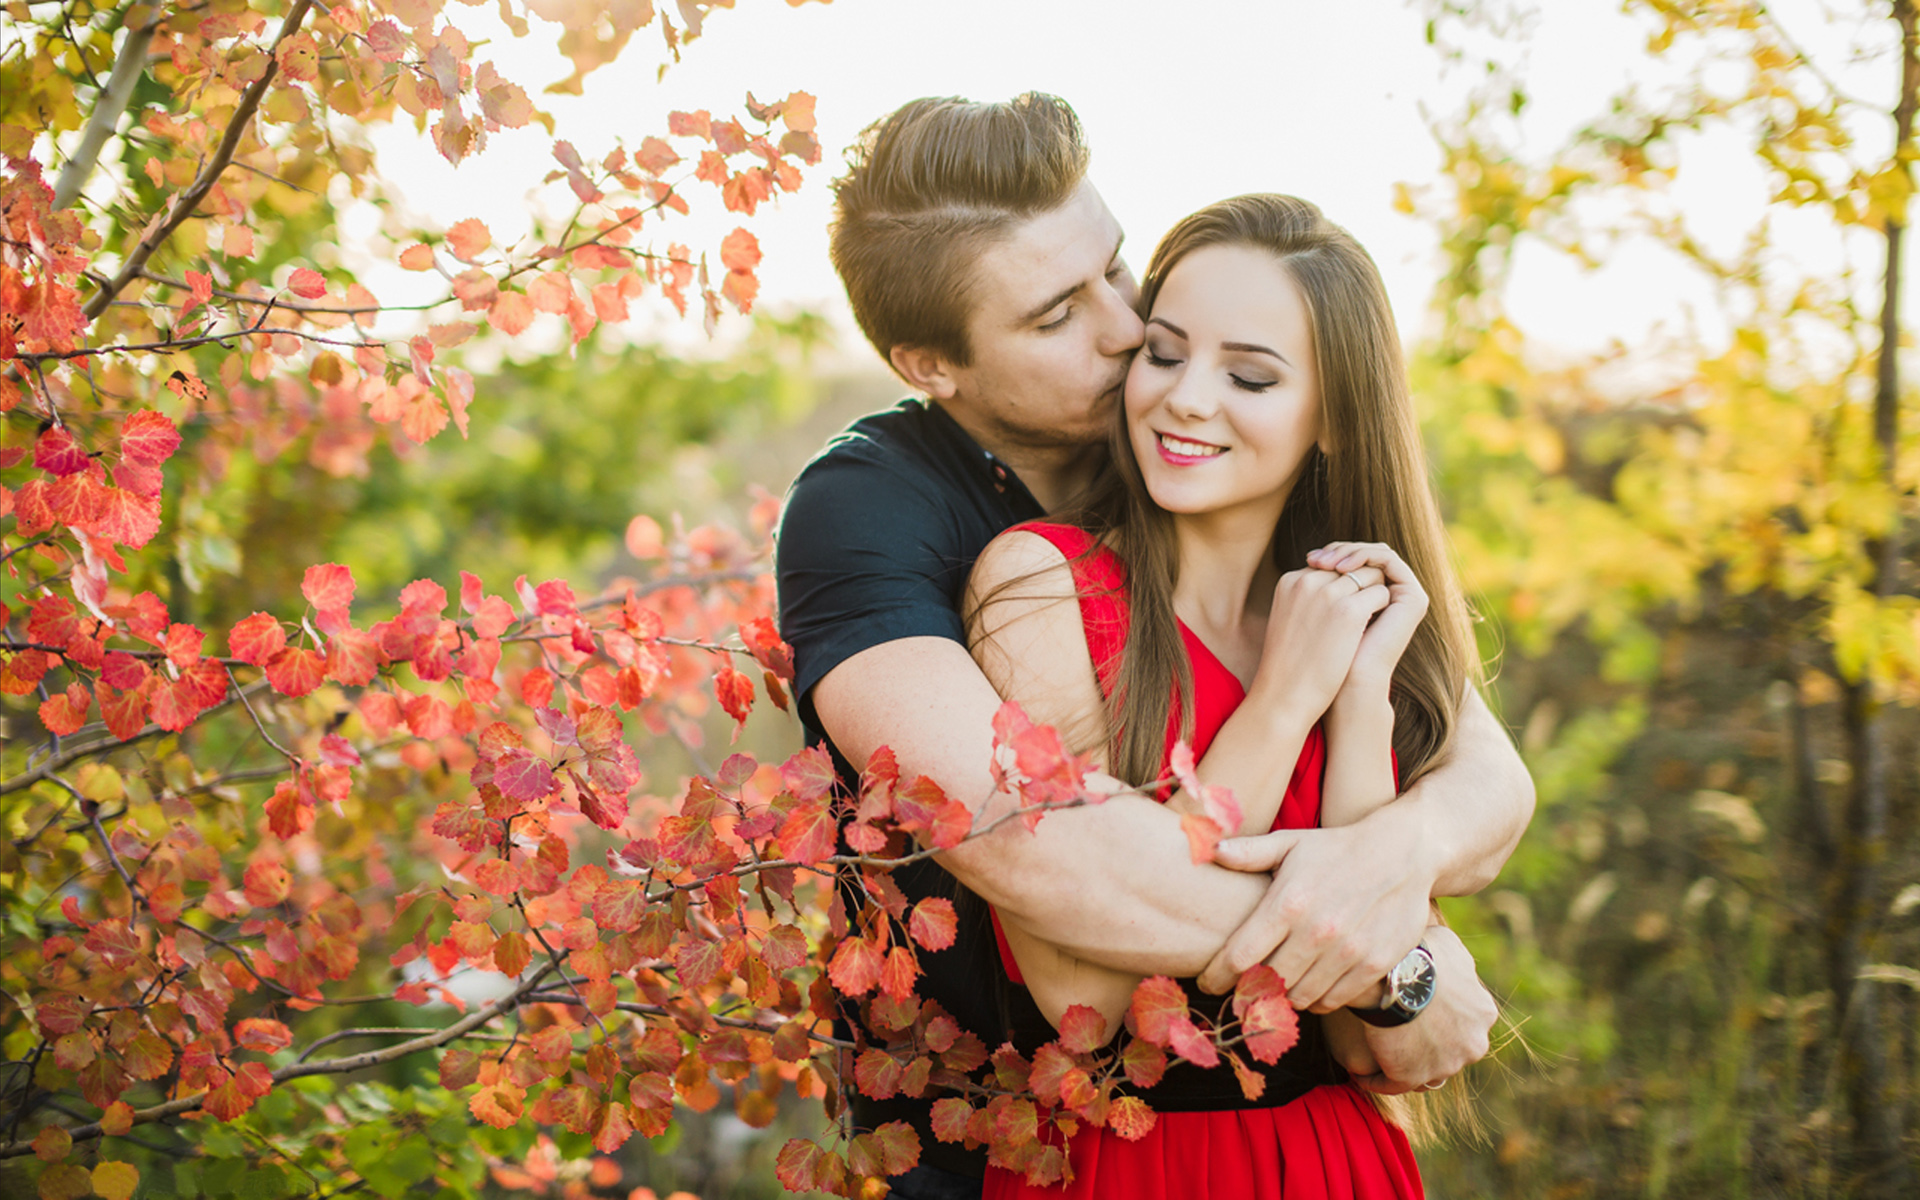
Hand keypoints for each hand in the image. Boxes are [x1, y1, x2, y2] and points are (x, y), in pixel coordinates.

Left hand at [1195, 809, 1432, 1008]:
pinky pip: (1333, 1001)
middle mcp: (1316, 932)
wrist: (1404, 854)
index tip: (1208, 982)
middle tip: (1242, 987)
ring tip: (1276, 986)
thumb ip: (1248, 852)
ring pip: (1299, 998)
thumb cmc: (1337, 848)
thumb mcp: (1291, 843)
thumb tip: (1209, 850)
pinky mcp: (1374, 966)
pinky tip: (1310, 984)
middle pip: (1266, 984)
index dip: (1217, 976)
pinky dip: (1317, 999)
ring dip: (1283, 997)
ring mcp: (1348, 952)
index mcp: (1288, 903)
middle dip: (1248, 989)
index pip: (1239, 956)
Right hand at [1254, 562, 1389, 720]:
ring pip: (1370, 575)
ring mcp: (1328, 594)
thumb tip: (1333, 590)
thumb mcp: (1288, 621)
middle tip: (1364, 611)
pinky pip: (1381, 594)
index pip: (1329, 566)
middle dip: (1361, 584)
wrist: (1284, 696)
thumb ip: (1306, 599)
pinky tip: (1375, 626)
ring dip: (1374, 594)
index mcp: (1289, 581)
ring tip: (1368, 619)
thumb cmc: (1288, 665)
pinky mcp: (1349, 611)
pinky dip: (1383, 607)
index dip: (1343, 584)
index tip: (1346, 606)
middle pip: (1350, 566)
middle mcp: (1307, 580)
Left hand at [1304, 542, 1427, 702]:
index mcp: (1373, 597)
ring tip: (1326, 563)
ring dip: (1351, 552)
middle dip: (1340, 550)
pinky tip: (1341, 567)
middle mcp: (1392, 594)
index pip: (1357, 559)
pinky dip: (1365, 557)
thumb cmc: (1326, 655)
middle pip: (1367, 555)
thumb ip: (1324, 583)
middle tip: (1315, 558)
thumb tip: (1310, 554)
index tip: (1309, 558)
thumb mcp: (1321, 611)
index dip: (1333, 554)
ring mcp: (1405, 595)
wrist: (1347, 683)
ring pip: (1378, 553)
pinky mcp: (1413, 598)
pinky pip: (1388, 561)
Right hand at [1332, 926, 1495, 1094]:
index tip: (1418, 1008)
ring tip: (1379, 1052)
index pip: (1464, 1021)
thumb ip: (1458, 962)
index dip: (1440, 1015)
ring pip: (1424, 1071)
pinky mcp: (1412, 1077)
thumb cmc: (1420, 954)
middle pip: (1450, 1050)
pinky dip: (1376, 1079)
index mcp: (1483, 1013)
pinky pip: (1392, 1084)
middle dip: (1429, 1044)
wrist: (1394, 976)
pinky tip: (1360, 1072)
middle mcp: (1472, 1044)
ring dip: (1406, 1064)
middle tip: (1399, 1030)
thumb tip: (1453, 964)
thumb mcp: (1450, 946)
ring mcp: (1445, 1066)